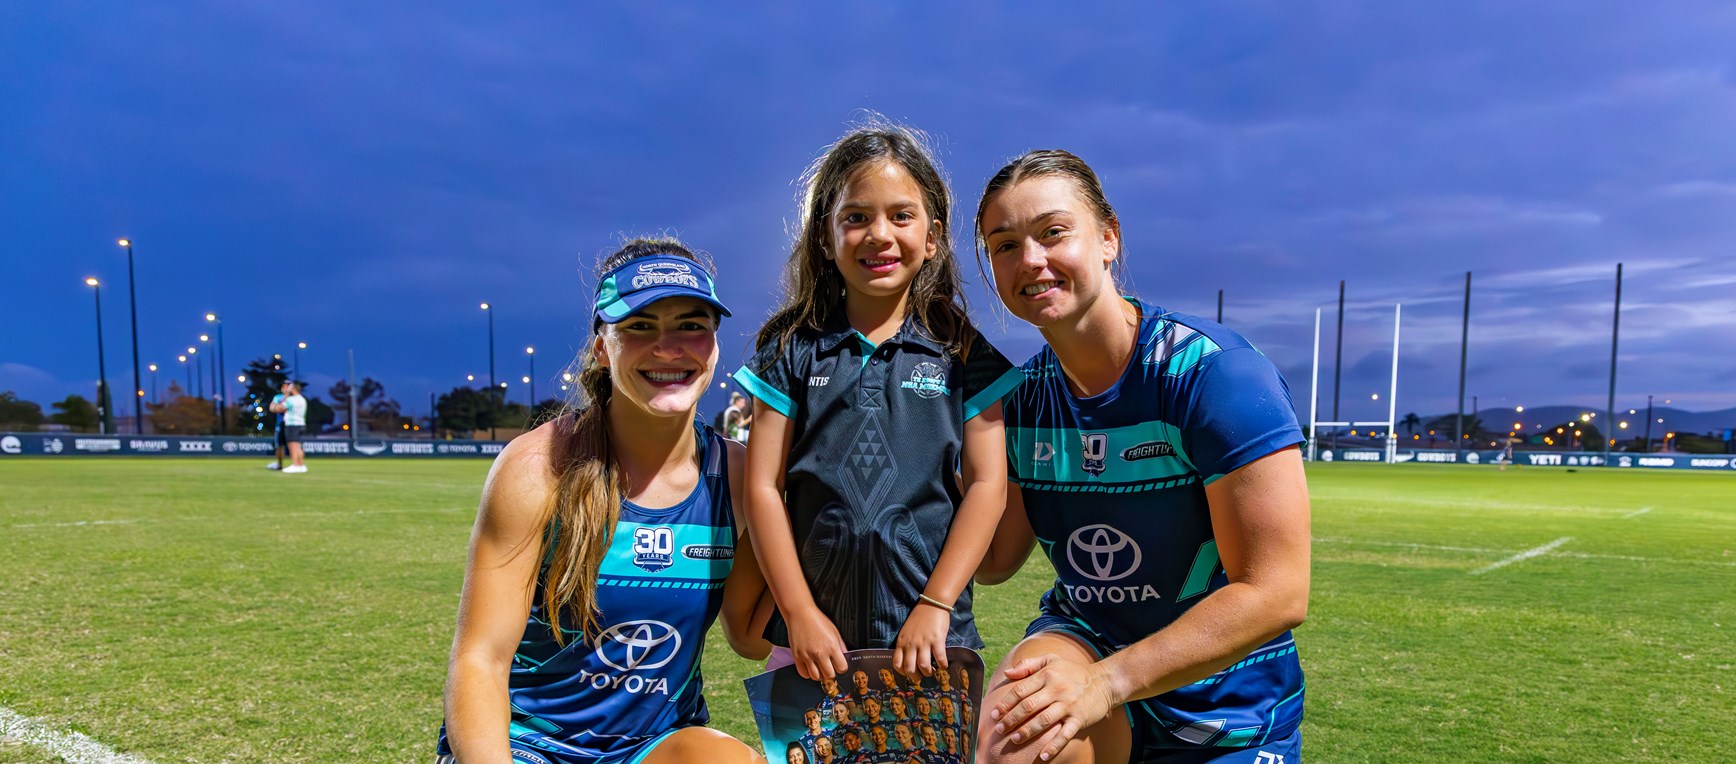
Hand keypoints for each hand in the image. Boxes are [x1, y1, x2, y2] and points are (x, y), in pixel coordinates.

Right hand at [784, 607, 848, 680]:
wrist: (801, 614)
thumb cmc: (817, 620)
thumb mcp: (835, 631)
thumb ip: (841, 646)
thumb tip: (845, 657)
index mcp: (832, 646)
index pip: (842, 667)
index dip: (842, 668)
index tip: (839, 665)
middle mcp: (820, 653)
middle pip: (829, 675)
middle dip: (831, 673)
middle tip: (830, 667)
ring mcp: (807, 656)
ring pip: (816, 677)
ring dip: (820, 675)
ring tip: (820, 668)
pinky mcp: (797, 656)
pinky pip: (803, 673)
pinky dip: (808, 674)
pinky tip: (810, 668)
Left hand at [894, 601, 950, 676]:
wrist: (932, 604)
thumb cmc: (919, 618)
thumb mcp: (906, 631)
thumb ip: (906, 644)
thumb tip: (909, 659)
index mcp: (902, 642)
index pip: (897, 664)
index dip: (903, 672)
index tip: (910, 672)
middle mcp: (911, 644)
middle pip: (909, 668)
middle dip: (916, 677)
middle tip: (922, 675)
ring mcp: (924, 642)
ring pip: (923, 666)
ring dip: (929, 673)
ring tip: (933, 671)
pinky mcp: (937, 640)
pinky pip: (939, 658)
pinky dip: (942, 665)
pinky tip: (943, 665)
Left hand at [990, 654, 1115, 761]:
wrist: (1104, 681)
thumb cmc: (1073, 671)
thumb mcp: (1051, 660)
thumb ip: (1028, 665)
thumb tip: (1007, 673)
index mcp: (1047, 675)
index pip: (1021, 690)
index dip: (1006, 703)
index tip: (994, 713)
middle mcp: (1056, 690)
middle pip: (1029, 706)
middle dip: (1012, 719)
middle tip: (999, 729)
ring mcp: (1068, 705)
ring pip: (1043, 720)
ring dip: (1027, 731)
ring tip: (1015, 740)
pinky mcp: (1079, 718)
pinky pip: (1065, 734)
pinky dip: (1054, 746)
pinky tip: (1043, 756)